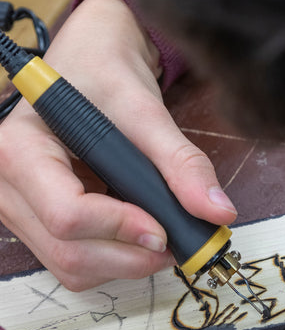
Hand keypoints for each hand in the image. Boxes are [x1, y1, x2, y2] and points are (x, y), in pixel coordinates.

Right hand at [0, 0, 235, 290]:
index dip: (122, 228)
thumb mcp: (145, 110)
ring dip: (128, 262)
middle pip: (69, 251)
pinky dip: (117, 258)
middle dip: (132, 255)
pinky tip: (140, 230)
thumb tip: (218, 211)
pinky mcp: (40, 224)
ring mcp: (21, 209)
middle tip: (179, 241)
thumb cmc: (106, 73)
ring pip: (73, 267)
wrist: (92, 62)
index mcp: (19, 149)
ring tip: (164, 232)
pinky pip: (76, 263)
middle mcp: (8, 185)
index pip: (66, 213)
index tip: (166, 228)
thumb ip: (181, 162)